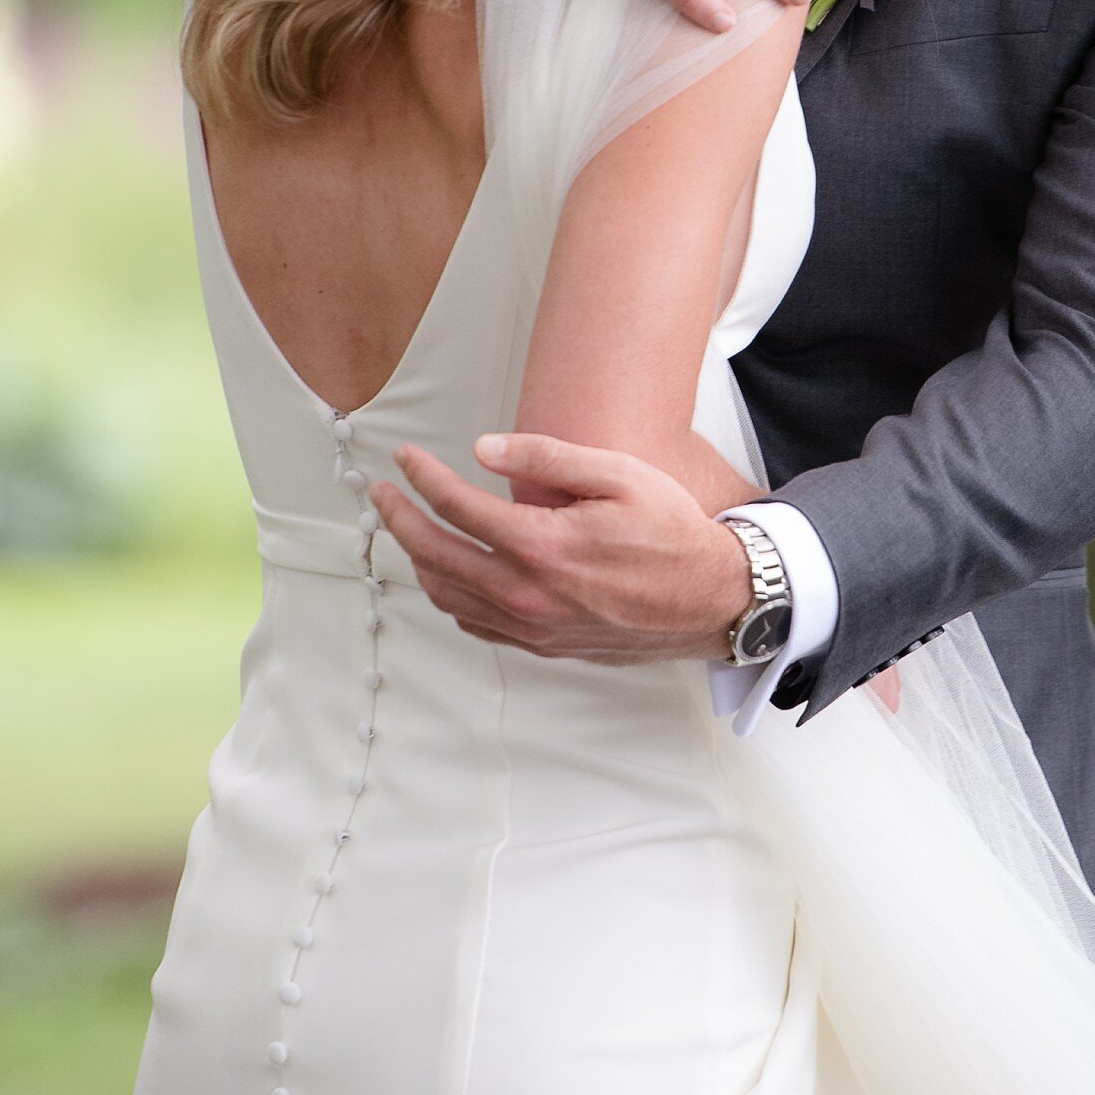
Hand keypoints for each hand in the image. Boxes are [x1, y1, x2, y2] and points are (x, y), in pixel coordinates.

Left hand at [372, 434, 754, 662]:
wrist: (712, 599)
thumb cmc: (672, 534)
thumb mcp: (619, 474)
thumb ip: (546, 458)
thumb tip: (484, 449)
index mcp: (542, 545)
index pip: (457, 508)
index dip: (422, 478)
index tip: (407, 459)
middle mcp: (528, 593)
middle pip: (435, 557)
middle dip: (400, 520)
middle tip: (382, 494)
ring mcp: (533, 626)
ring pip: (449, 596)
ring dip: (419, 560)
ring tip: (409, 530)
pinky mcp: (544, 644)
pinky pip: (477, 624)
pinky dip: (451, 597)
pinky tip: (451, 575)